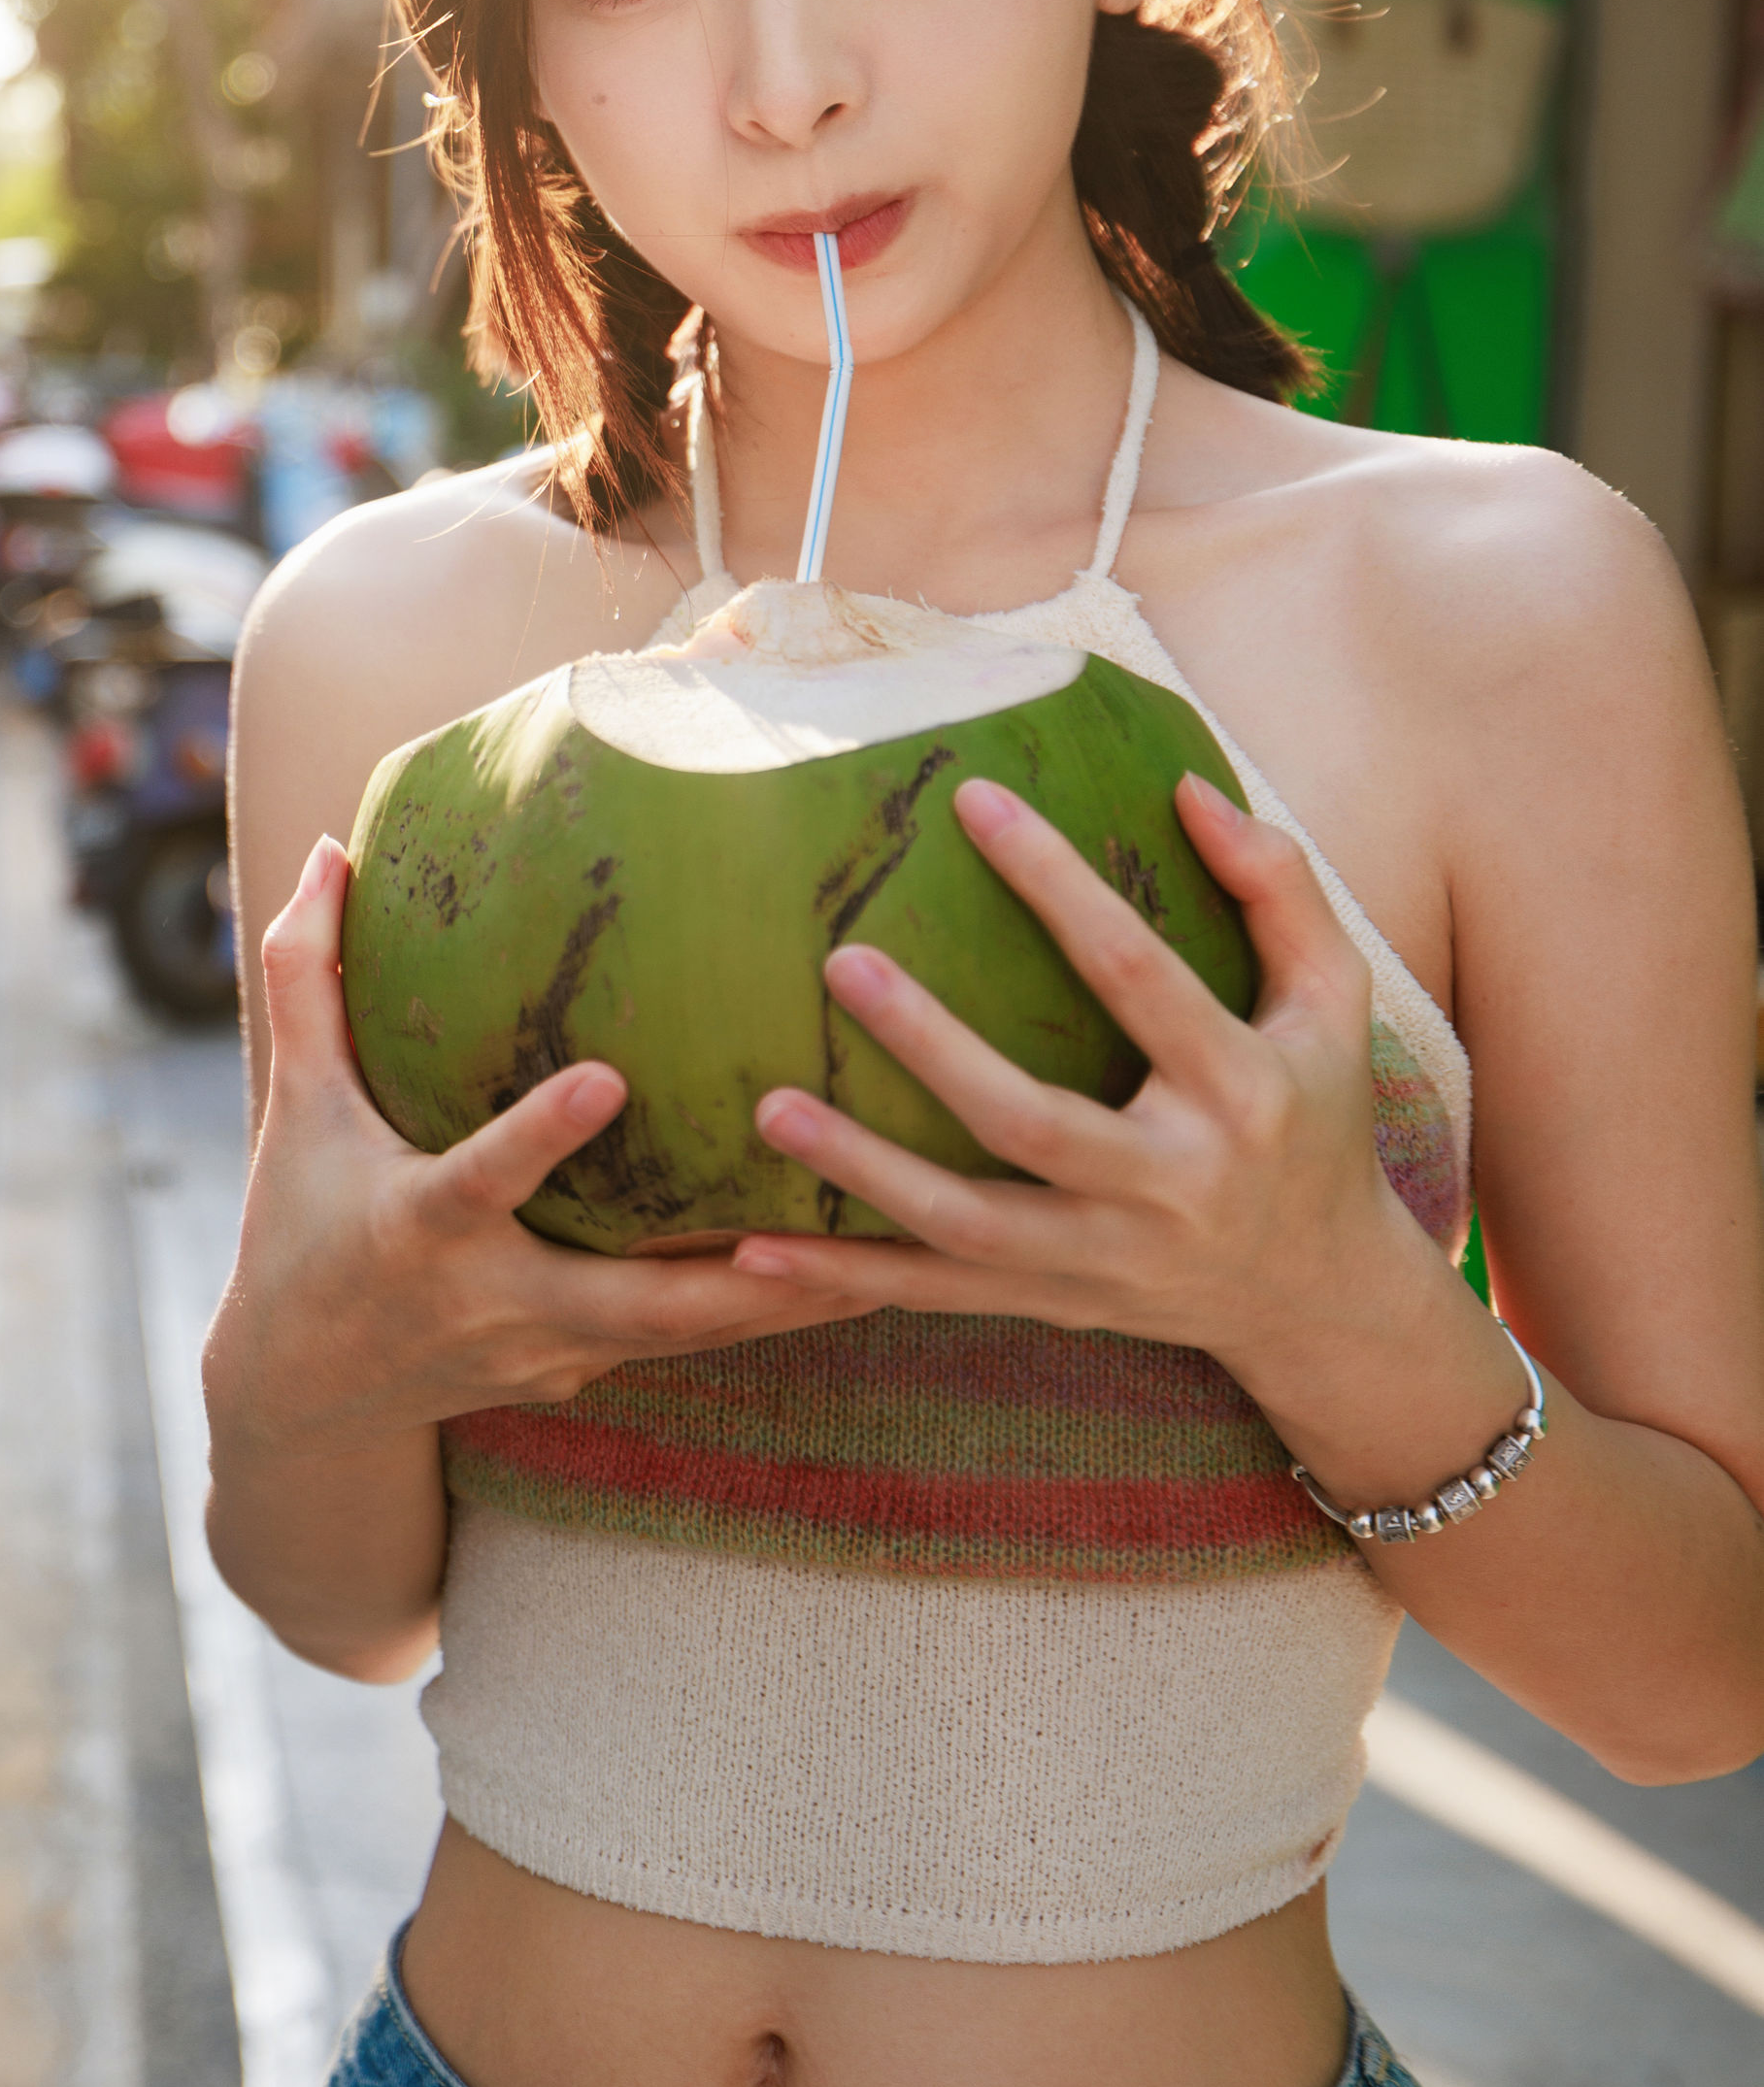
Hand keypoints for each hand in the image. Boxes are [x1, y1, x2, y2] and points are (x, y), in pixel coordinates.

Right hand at [208, 837, 892, 1462]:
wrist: (303, 1397)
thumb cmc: (298, 1224)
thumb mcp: (298, 1106)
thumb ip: (311, 977)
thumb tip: (333, 849)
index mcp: (416, 1226)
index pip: (480, 1179)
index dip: (540, 1136)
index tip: (607, 1078)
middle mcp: (490, 1299)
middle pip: (621, 1301)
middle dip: (725, 1278)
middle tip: (824, 1220)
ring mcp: (544, 1349)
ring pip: (681, 1337)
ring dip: (786, 1303)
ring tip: (897, 1256)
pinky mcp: (582, 1373)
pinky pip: (686, 1345)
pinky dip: (769, 1314)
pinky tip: (863, 1276)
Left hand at [731, 772, 1428, 1388]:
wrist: (1319, 1298)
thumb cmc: (1315, 1117)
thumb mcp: (1334, 1003)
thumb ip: (1278, 888)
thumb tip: (1184, 784)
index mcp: (1241, 1090)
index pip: (1138, 974)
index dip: (1057, 882)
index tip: (973, 798)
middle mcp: (1172, 1185)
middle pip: (1033, 1121)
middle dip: (933, 1045)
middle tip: (841, 961)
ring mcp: (1108, 1258)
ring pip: (968, 1225)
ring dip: (863, 1173)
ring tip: (770, 1106)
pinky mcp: (1057, 1302)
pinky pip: (937, 1294)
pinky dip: (846, 1281)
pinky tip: (752, 1254)